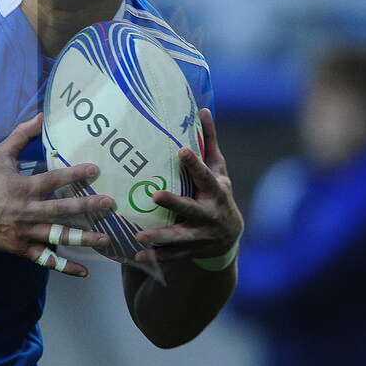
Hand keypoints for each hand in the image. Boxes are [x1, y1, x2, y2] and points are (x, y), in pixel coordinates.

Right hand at [0, 113, 113, 276]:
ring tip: (105, 239)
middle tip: (109, 204)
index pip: (53, 180)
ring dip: (82, 238)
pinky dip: (64, 266)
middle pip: (61, 209)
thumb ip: (21, 135)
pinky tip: (83, 271)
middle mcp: (27, 210)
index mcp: (24, 188)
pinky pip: (45, 259)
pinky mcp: (23, 248)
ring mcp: (26, 232)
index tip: (95, 170)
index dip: (74, 174)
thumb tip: (41, 116)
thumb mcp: (1, 155)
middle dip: (86, 206)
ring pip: (57, 236)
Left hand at [133, 108, 243, 263]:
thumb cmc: (216, 192)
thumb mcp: (217, 168)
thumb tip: (202, 109)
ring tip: (139, 236)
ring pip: (180, 237)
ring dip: (160, 237)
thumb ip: (209, 142)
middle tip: (155, 195)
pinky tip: (137, 256)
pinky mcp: (190, 251)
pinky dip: (155, 257)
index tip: (182, 150)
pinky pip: (171, 256)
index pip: (205, 175)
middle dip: (175, 202)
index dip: (195, 164)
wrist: (228, 236)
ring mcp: (200, 235)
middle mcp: (210, 214)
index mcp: (216, 191)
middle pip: (192, 209)